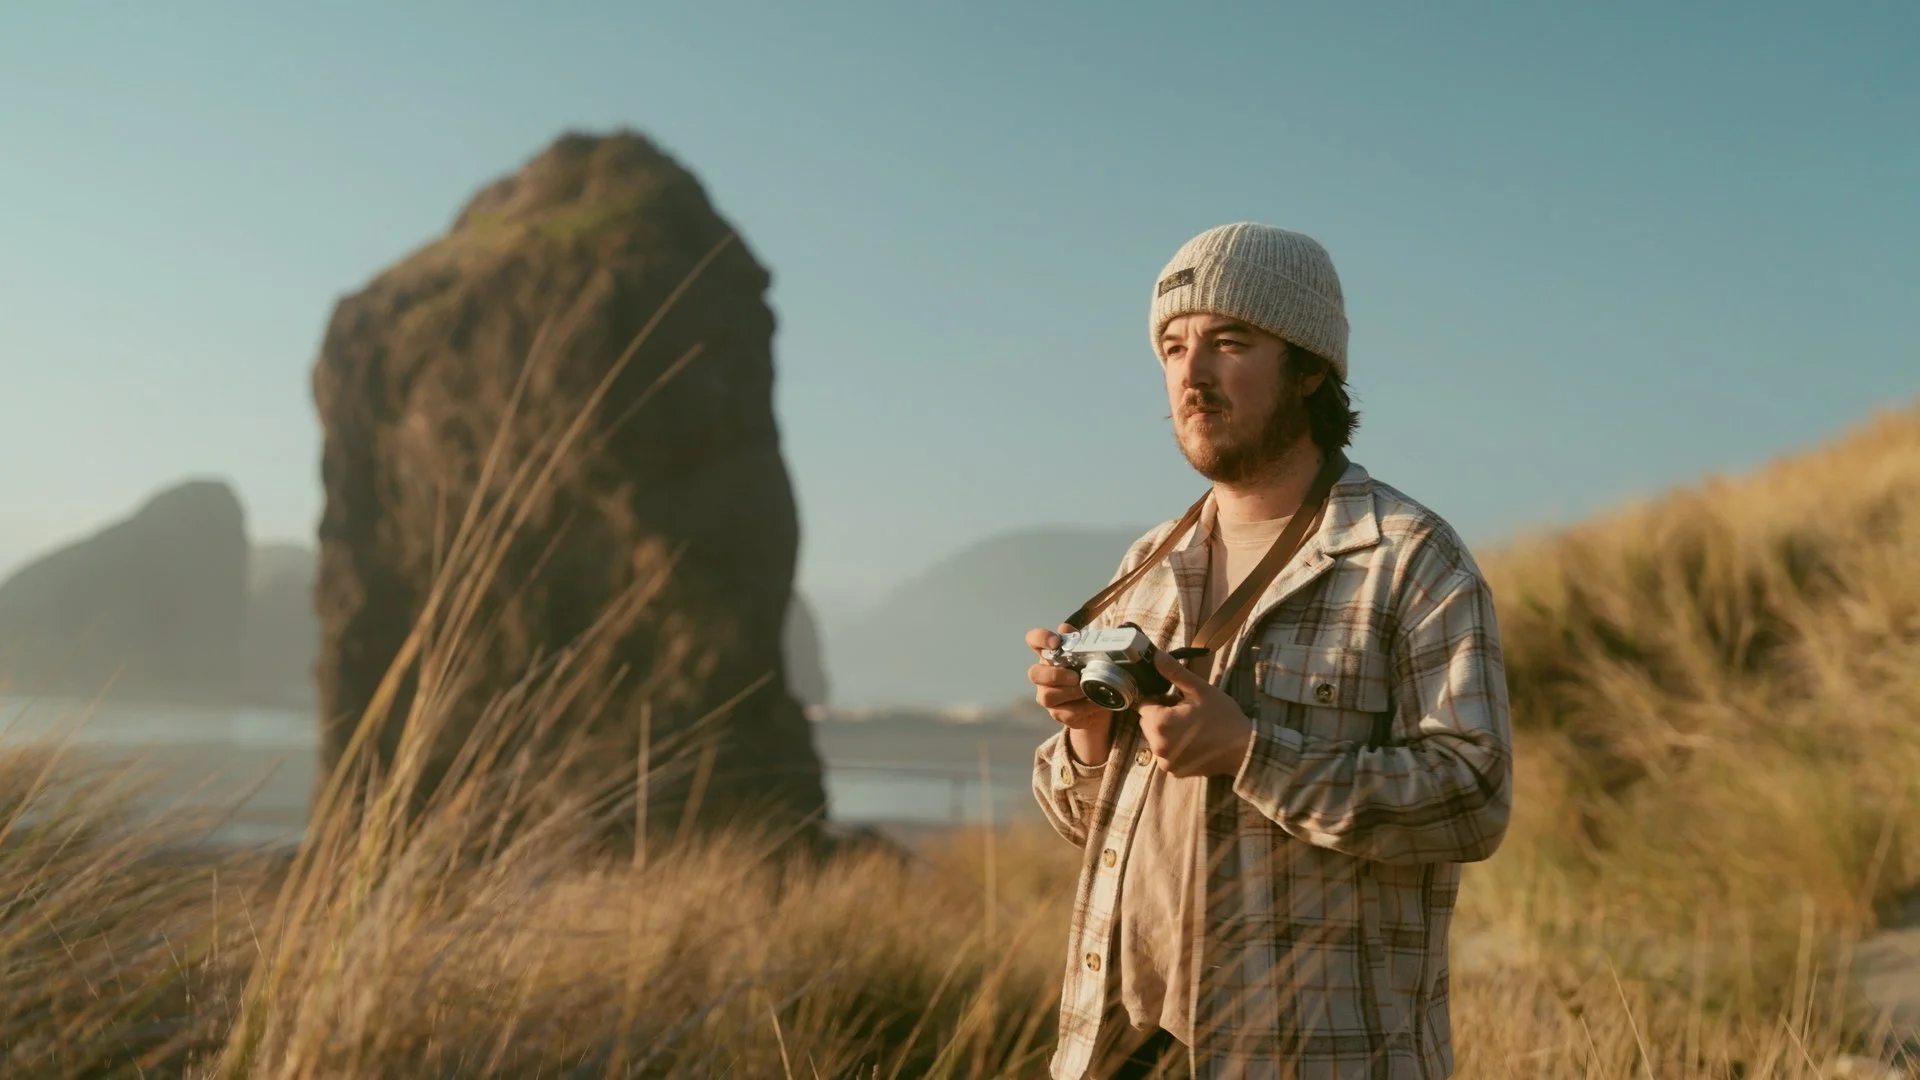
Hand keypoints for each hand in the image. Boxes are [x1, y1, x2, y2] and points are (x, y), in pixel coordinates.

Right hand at [1026, 624, 1111, 731]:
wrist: (1099, 700)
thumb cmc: (1090, 671)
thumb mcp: (1089, 653)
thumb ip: (1078, 640)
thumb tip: (1065, 627)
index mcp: (1049, 654)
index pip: (1033, 639)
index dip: (1040, 638)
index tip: (1056, 642)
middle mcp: (1043, 675)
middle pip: (1034, 673)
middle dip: (1054, 675)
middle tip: (1075, 677)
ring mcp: (1048, 695)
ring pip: (1047, 696)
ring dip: (1069, 693)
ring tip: (1086, 690)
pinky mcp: (1058, 714)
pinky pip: (1066, 713)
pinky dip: (1084, 707)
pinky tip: (1096, 702)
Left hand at [1137, 648, 1254, 777]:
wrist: (1244, 749)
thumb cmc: (1223, 717)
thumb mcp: (1200, 690)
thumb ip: (1174, 673)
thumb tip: (1155, 655)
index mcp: (1160, 724)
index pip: (1144, 704)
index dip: (1159, 698)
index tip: (1177, 698)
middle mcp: (1158, 746)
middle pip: (1147, 722)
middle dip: (1161, 714)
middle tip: (1186, 711)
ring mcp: (1166, 762)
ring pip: (1155, 737)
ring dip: (1166, 730)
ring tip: (1191, 726)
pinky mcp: (1175, 771)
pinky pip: (1165, 753)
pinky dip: (1174, 746)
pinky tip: (1193, 741)